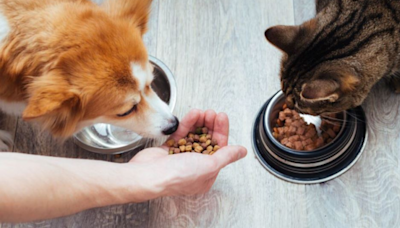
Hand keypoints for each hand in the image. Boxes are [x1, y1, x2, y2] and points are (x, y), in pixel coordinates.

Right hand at [129, 109, 246, 198]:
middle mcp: (194, 167)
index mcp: (206, 174)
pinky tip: (193, 114)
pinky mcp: (169, 150)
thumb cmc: (177, 176)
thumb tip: (242, 151)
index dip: (221, 132)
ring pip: (194, 136)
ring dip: (199, 122)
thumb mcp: (209, 166)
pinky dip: (187, 124)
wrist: (148, 175)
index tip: (221, 117)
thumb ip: (226, 156)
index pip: (219, 149)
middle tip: (212, 113)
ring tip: (202, 112)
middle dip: (210, 125)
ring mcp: (181, 158)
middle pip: (207, 141)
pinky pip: (181, 134)